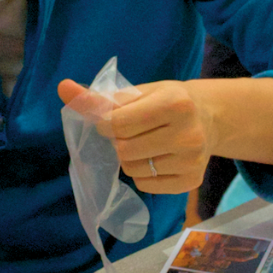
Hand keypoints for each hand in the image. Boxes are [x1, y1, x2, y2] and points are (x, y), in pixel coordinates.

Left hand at [59, 78, 213, 194]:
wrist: (210, 118)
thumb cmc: (167, 101)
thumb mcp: (139, 92)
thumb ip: (98, 95)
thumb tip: (63, 88)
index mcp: (176, 103)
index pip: (119, 124)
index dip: (106, 124)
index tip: (111, 120)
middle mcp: (188, 134)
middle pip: (125, 150)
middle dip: (118, 141)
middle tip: (130, 133)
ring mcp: (192, 160)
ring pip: (133, 169)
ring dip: (129, 158)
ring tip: (145, 144)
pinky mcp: (192, 181)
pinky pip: (146, 185)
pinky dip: (142, 174)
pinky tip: (156, 158)